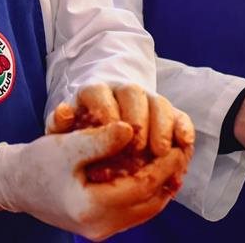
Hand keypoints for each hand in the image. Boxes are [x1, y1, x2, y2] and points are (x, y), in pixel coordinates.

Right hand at [0, 84, 192, 240]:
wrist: (16, 185)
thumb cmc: (37, 162)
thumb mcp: (66, 145)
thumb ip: (100, 139)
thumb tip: (131, 130)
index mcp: (90, 207)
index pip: (141, 186)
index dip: (163, 165)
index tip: (176, 145)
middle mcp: (99, 227)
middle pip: (149, 202)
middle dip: (168, 177)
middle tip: (182, 153)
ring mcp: (100, 231)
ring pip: (146, 210)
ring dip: (161, 187)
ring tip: (173, 164)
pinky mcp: (100, 228)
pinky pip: (135, 213)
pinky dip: (147, 194)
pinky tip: (154, 176)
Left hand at [48, 83, 194, 159]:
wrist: (97, 146)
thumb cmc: (78, 142)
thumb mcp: (63, 135)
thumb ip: (60, 125)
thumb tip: (64, 111)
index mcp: (93, 94)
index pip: (98, 92)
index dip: (105, 110)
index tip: (108, 135)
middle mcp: (121, 93)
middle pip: (132, 93)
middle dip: (137, 119)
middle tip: (137, 147)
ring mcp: (147, 103)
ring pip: (158, 102)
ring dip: (161, 126)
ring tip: (158, 153)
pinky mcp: (168, 117)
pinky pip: (179, 116)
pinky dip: (183, 128)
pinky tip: (183, 145)